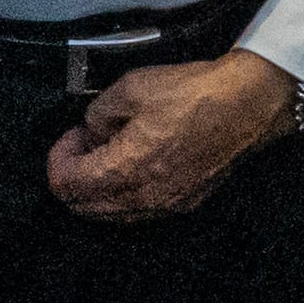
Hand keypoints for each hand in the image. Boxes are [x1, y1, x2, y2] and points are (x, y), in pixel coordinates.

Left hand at [42, 50, 294, 222]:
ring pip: (110, 214)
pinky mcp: (183, 203)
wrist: (245, 105)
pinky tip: (131, 163)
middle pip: (83, 207)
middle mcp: (144, 197)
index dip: (58, 158)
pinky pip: (137, 211)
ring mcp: (165, 205)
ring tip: (106, 151)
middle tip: (83, 143)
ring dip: (96, 188)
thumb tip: (92, 130)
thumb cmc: (193, 94)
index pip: (66, 185)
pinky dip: (122, 194)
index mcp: (126, 169)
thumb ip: (98, 113)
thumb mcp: (131, 87)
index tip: (70, 136)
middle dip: (73, 175)